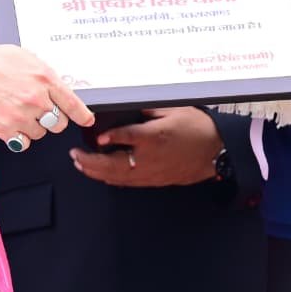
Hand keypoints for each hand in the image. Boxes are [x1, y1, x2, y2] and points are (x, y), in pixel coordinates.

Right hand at [0, 39, 92, 144]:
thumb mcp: (24, 57)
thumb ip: (43, 74)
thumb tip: (55, 88)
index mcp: (44, 77)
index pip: (73, 103)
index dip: (83, 115)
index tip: (87, 120)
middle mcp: (36, 98)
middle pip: (59, 123)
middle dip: (52, 118)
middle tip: (38, 110)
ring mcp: (21, 116)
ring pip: (41, 133)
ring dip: (33, 126)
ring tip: (16, 111)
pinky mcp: (5, 130)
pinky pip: (23, 143)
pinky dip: (19, 137)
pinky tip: (10, 123)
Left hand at [70, 107, 221, 187]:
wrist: (216, 151)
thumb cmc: (197, 127)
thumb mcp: (174, 109)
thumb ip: (150, 110)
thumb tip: (130, 108)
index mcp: (155, 137)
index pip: (125, 137)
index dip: (108, 137)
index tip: (95, 137)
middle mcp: (150, 158)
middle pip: (113, 164)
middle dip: (91, 161)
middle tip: (75, 155)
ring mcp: (152, 172)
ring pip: (118, 176)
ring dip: (97, 172)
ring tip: (81, 165)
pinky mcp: (155, 180)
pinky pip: (129, 182)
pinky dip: (112, 179)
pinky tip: (102, 175)